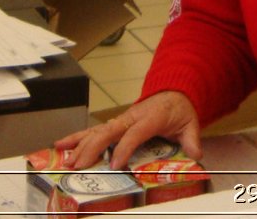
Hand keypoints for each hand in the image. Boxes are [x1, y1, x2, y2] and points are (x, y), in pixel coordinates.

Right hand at [54, 90, 200, 170]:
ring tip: (65, 160)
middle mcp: (132, 117)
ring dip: (80, 145)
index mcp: (151, 117)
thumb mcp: (190, 123)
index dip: (124, 149)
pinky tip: (60, 145)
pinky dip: (77, 137)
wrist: (174, 91)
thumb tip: (195, 155)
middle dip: (92, 149)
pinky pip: (94, 130)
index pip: (134, 133)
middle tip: (79, 166)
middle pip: (109, 132)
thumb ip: (191, 140)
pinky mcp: (115, 123)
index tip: (115, 165)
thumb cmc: (179, 110)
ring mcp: (121, 119)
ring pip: (97, 131)